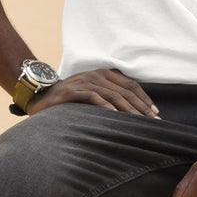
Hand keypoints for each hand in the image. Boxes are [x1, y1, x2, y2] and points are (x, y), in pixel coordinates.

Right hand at [26, 68, 158, 116]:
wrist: (41, 95)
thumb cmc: (70, 98)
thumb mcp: (93, 92)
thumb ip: (110, 96)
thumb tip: (133, 112)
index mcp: (104, 74)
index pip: (131, 85)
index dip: (145, 99)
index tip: (155, 113)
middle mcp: (97, 75)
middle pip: (125, 91)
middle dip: (141, 107)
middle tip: (152, 122)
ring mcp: (85, 82)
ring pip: (113, 95)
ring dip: (128, 110)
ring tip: (138, 122)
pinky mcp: (73, 91)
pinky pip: (93, 97)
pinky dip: (106, 107)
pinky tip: (115, 116)